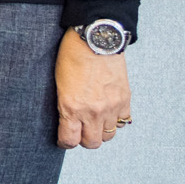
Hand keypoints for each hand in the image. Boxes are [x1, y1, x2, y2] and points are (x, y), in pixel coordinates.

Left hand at [55, 29, 131, 149]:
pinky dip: (116, 121)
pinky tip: (108, 112)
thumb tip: (68, 120)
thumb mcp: (59, 82)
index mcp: (71, 107)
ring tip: (94, 122)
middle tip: (79, 131)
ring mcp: (111, 107)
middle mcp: (93, 112)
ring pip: (109, 136)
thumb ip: (65, 104)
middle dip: (83, 140)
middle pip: (92, 143)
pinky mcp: (125, 100)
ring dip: (101, 131)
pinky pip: (123, 122)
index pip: (69, 140)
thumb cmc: (72, 55)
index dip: (64, 142)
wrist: (96, 40)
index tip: (63, 139)